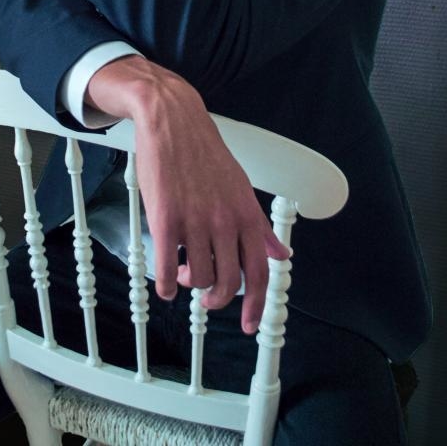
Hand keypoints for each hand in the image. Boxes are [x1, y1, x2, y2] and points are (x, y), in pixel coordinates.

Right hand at [86, 56, 289, 333]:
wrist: (173, 121)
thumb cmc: (204, 153)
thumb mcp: (240, 187)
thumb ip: (259, 226)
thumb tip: (281, 254)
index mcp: (246, 213)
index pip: (258, 272)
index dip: (256, 306)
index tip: (250, 325)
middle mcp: (225, 221)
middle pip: (227, 283)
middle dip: (216, 298)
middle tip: (207, 297)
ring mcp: (195, 221)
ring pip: (198, 277)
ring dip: (190, 284)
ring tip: (184, 271)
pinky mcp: (166, 218)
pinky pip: (167, 269)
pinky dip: (166, 284)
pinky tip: (165, 281)